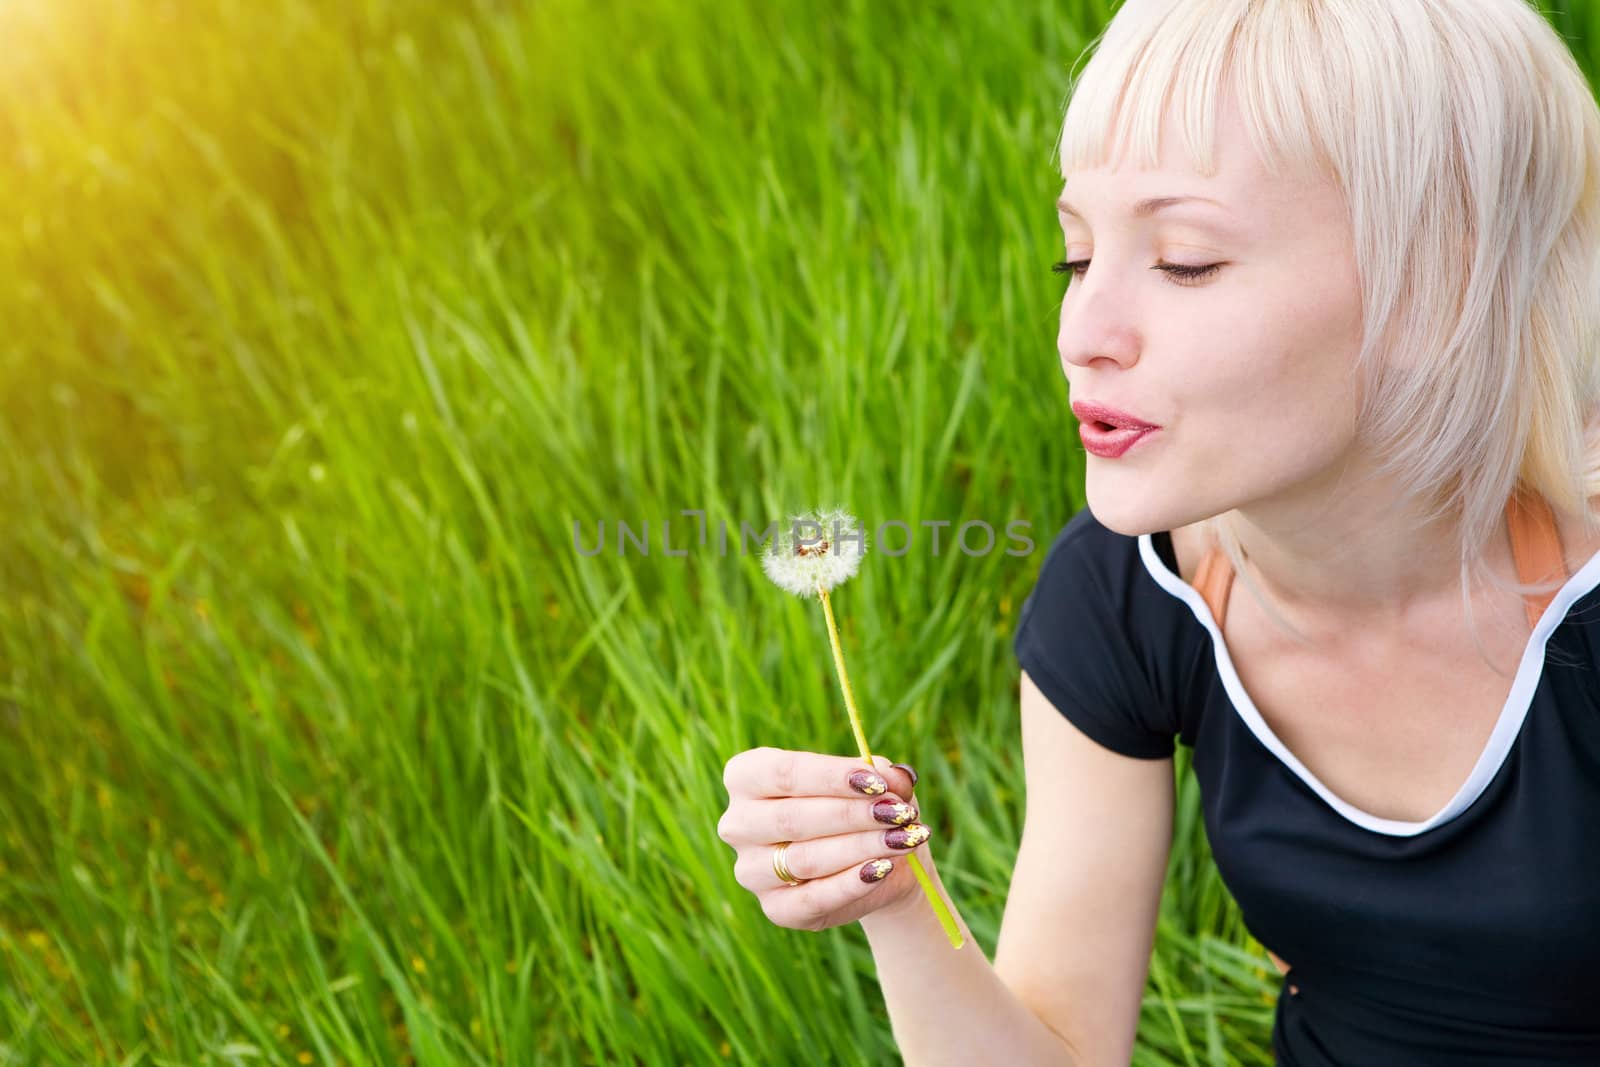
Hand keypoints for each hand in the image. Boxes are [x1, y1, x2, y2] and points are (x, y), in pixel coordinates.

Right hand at [717, 747, 929, 931]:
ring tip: (904, 838)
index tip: (876, 782)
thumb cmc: (864, 806)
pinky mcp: (775, 908)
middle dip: (852, 815)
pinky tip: (884, 868)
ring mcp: (750, 870)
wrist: (873, 864)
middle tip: (900, 813)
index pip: (782, 773)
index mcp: (746, 777)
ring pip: (804, 859)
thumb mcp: (876, 781)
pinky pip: (813, 898)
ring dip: (861, 848)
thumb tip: (893, 779)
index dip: (830, 777)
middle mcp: (738, 823)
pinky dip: (852, 883)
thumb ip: (883, 774)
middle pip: (791, 817)